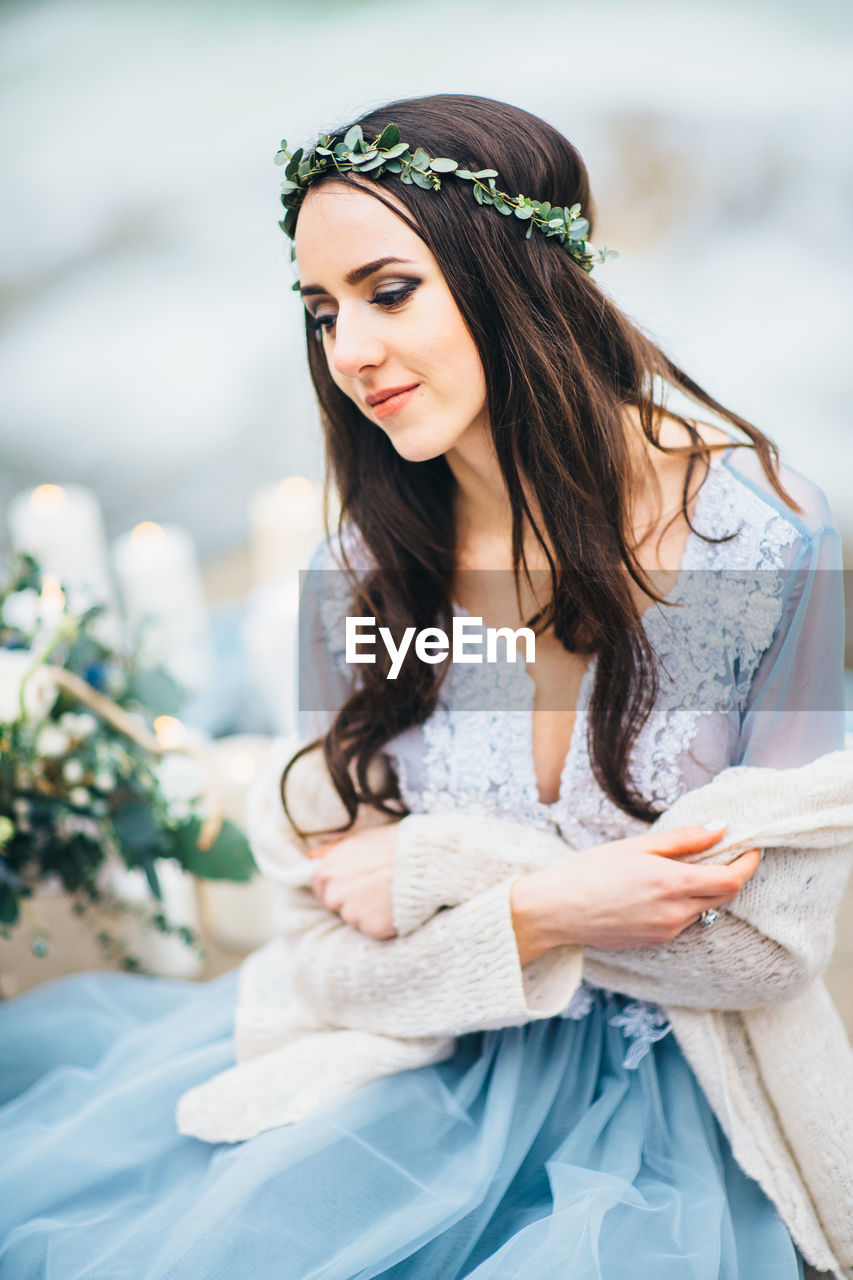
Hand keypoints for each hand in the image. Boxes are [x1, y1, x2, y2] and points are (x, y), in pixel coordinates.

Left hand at [305, 823, 399, 939]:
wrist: (426, 859)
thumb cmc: (394, 844)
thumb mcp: (360, 839)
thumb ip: (331, 850)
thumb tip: (307, 855)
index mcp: (327, 870)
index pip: (321, 889)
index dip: (340, 887)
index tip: (357, 884)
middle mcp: (334, 894)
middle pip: (337, 907)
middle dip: (354, 901)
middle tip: (378, 887)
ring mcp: (352, 913)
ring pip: (356, 920)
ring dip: (370, 912)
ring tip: (391, 893)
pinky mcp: (372, 928)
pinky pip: (374, 930)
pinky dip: (385, 923)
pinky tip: (398, 905)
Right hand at [511, 825, 761, 964]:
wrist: (557, 910)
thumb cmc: (590, 871)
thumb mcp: (636, 846)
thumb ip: (683, 839)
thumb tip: (720, 828)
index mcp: (671, 884)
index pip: (731, 880)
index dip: (748, 864)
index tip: (752, 848)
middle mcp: (675, 913)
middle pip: (724, 896)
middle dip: (731, 875)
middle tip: (726, 854)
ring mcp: (666, 931)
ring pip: (703, 909)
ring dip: (705, 890)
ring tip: (682, 869)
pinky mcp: (655, 942)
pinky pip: (683, 921)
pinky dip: (685, 904)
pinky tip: (659, 891)